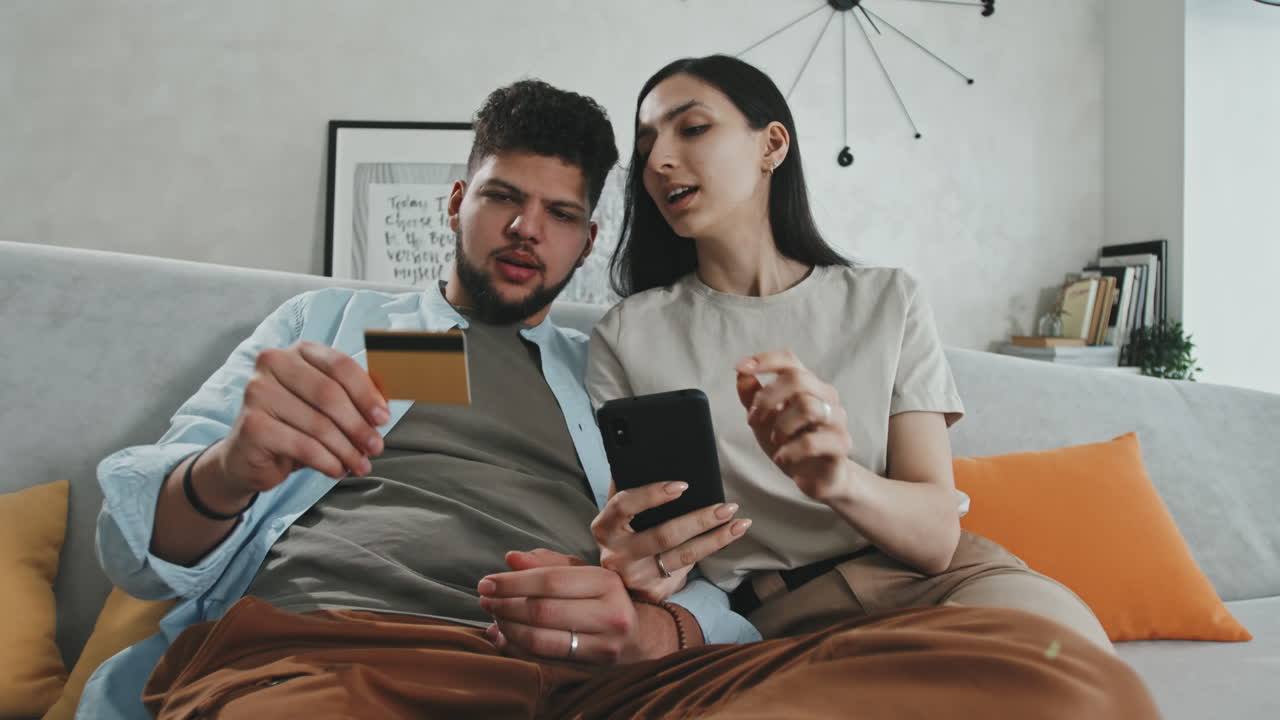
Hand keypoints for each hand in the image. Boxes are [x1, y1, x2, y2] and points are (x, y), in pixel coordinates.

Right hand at [212, 341, 389, 503]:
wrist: (249, 457)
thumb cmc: (295, 426)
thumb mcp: (326, 407)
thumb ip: (354, 398)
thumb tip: (388, 405)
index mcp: (297, 351)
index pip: (340, 365)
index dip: (366, 393)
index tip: (383, 418)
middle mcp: (273, 363)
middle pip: (330, 394)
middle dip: (359, 425)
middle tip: (376, 447)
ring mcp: (257, 392)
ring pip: (318, 424)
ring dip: (347, 449)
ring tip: (360, 464)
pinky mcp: (252, 425)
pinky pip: (303, 446)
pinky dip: (327, 461)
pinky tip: (337, 470)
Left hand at [478, 549, 649, 665]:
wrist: (639, 637)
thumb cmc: (604, 598)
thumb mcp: (583, 573)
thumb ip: (547, 563)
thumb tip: (511, 559)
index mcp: (607, 583)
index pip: (550, 581)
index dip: (512, 583)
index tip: (486, 582)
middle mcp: (609, 615)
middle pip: (543, 612)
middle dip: (505, 605)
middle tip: (484, 600)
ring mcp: (602, 646)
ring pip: (541, 640)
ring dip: (508, 629)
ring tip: (493, 617)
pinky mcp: (591, 669)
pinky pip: (543, 660)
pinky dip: (516, 649)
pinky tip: (503, 636)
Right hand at [591, 482, 749, 601]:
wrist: (615, 584)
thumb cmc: (622, 535)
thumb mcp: (617, 513)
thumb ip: (625, 487)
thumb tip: (636, 454)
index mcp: (604, 528)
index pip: (625, 505)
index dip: (652, 494)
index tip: (683, 485)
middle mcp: (616, 555)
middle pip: (663, 536)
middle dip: (700, 520)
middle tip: (727, 507)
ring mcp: (635, 578)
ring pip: (683, 557)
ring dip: (716, 539)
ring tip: (739, 523)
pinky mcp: (654, 592)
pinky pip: (687, 570)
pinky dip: (708, 552)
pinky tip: (726, 539)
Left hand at [736, 351, 852, 501]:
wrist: (816, 477)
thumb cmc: (791, 443)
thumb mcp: (764, 421)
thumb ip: (752, 398)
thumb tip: (741, 375)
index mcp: (808, 385)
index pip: (790, 361)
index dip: (765, 360)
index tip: (740, 368)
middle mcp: (826, 397)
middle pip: (798, 379)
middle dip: (768, 398)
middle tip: (754, 420)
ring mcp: (836, 419)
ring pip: (807, 407)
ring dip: (781, 425)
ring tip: (775, 440)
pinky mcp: (841, 444)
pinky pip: (812, 442)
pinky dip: (790, 451)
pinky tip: (782, 459)